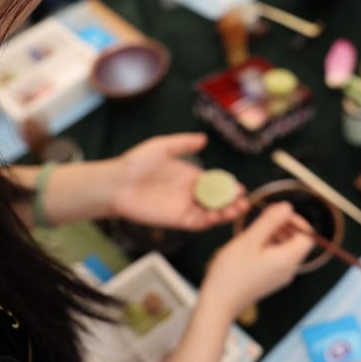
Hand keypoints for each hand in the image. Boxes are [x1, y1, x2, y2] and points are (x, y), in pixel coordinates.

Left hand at [101, 133, 248, 229]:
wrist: (117, 184)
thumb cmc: (136, 163)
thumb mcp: (162, 147)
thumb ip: (183, 144)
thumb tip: (203, 139)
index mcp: (190, 175)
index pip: (215, 182)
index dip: (228, 185)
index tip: (240, 187)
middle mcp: (190, 192)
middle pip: (217, 199)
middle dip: (231, 201)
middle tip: (243, 200)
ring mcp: (184, 206)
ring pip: (211, 212)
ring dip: (226, 212)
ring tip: (238, 209)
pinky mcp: (177, 219)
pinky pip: (198, 222)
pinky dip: (211, 220)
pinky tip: (220, 216)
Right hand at [200, 202, 313, 318]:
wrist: (218, 303)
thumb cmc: (231, 273)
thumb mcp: (250, 240)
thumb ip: (270, 221)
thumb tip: (287, 207)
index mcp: (288, 260)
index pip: (308, 236)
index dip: (297, 221)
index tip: (278, 214)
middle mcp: (288, 270)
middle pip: (297, 242)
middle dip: (284, 226)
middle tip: (264, 219)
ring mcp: (279, 277)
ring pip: (286, 249)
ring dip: (275, 235)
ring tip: (254, 232)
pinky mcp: (269, 280)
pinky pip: (276, 258)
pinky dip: (268, 247)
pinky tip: (250, 245)